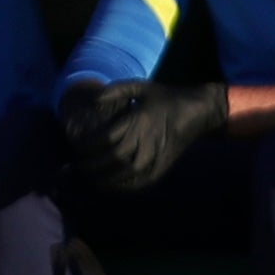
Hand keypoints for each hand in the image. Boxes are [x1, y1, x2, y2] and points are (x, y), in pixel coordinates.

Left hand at [60, 79, 228, 190]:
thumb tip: (93, 100)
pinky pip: (139, 183)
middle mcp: (144, 141)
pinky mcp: (162, 168)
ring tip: (89, 178)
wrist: (198, 112)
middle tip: (77, 167)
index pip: (105, 139)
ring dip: (103, 179)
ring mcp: (154, 157)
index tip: (77, 148)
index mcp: (137, 121)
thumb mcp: (141, 87)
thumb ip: (116, 90)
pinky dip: (123, 187)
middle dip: (91, 165)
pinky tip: (110, 186)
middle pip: (111, 159)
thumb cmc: (166, 98)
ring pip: (124, 174)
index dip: (88, 146)